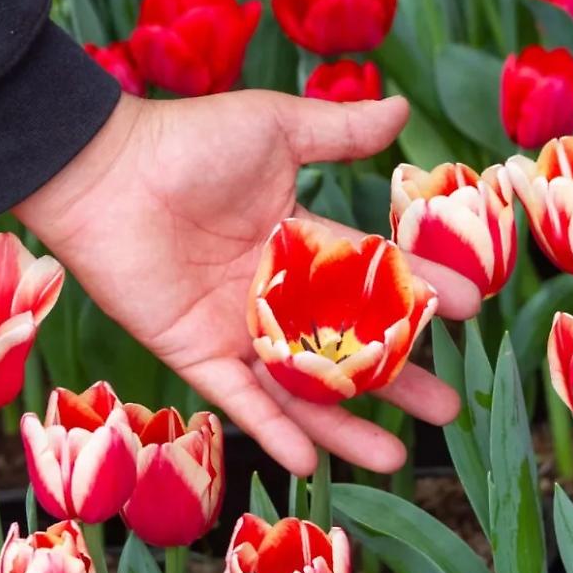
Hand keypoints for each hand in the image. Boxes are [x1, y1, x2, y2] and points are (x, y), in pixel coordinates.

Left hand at [13, 90, 480, 476]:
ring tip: (395, 456)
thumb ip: (340, 132)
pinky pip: (240, 400)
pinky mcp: (194, 354)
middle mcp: (272, 293)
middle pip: (344, 347)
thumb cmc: (187, 142)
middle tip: (446, 410)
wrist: (104, 173)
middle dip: (395, 378)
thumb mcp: (275, 129)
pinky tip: (310, 462)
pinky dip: (272, 429)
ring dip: (343, 424)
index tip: (468, 312)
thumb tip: (405, 110)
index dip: (417, 295)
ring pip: (298, 387)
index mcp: (296, 242)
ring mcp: (235, 328)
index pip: (370, 277)